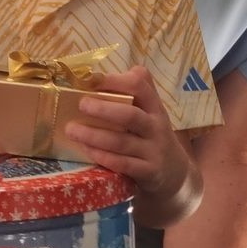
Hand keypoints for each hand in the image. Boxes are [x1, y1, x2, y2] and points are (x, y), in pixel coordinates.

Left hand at [66, 68, 191, 199]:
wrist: (175, 171)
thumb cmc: (151, 135)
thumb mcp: (150, 112)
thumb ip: (132, 93)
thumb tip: (96, 76)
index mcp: (154, 107)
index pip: (140, 86)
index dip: (116, 81)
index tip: (92, 80)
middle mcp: (156, 127)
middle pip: (131, 115)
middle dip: (104, 109)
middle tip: (81, 104)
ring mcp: (153, 150)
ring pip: (122, 142)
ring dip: (94, 136)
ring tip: (71, 130)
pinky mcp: (148, 171)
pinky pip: (123, 164)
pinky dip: (102, 157)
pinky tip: (85, 149)